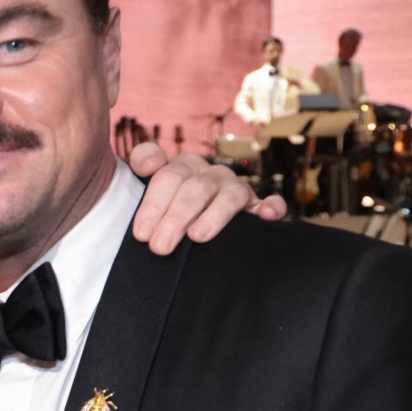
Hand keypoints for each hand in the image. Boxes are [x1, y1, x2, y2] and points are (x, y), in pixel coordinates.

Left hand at [127, 142, 285, 254]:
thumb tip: (146, 163)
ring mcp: (234, 189)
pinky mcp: (256, 206)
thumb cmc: (163, 213)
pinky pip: (270, 203)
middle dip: (175, 217)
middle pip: (194, 188)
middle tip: (159, 247)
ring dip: (214, 215)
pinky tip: (266, 215)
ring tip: (196, 237)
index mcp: (180, 168)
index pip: (166, 174)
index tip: (141, 233)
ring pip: (229, 194)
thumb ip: (142, 168)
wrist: (190, 227)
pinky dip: (271, 206)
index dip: (153, 202)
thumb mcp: (145, 195)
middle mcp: (208, 174)